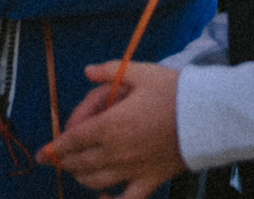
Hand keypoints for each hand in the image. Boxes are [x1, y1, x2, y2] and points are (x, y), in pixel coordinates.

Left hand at [39, 61, 184, 197]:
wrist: (209, 115)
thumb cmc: (176, 92)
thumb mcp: (142, 72)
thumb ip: (110, 72)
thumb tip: (87, 71)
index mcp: (111, 124)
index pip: (72, 140)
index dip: (54, 147)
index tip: (44, 153)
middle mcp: (116, 151)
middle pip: (78, 162)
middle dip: (64, 161)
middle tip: (59, 157)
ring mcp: (132, 169)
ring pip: (94, 181)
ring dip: (81, 177)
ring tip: (79, 170)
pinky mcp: (149, 180)